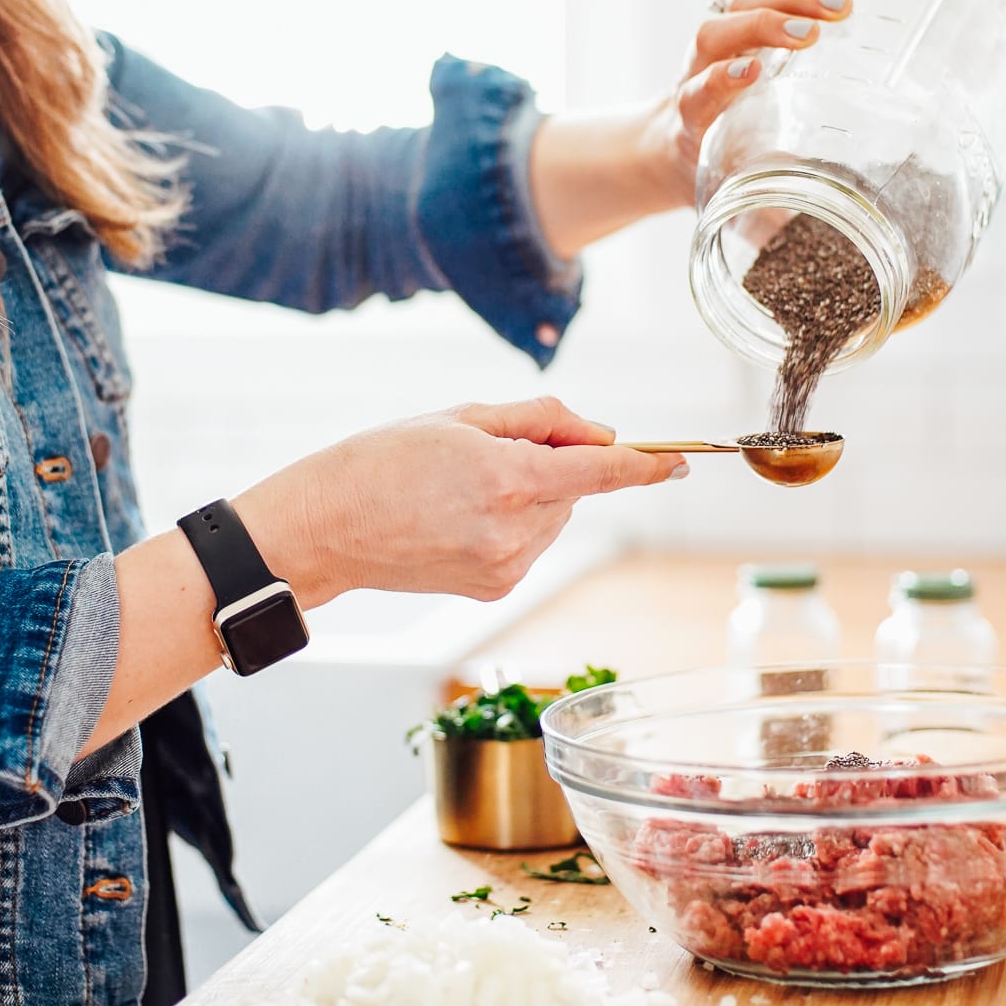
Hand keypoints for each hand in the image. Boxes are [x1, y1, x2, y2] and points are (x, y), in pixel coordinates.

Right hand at [234, 397, 683, 605]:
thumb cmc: (383, 461)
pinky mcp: (494, 588)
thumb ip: (541, 420)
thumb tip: (600, 434)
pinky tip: (459, 519)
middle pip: (575, 490)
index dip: (647, 465)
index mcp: (512, 479)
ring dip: (531, 496)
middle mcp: (517, 530)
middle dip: (555, 465)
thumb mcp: (463, 417)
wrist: (326, 529)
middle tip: (491, 451)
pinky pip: (528, 544)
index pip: (605, 472)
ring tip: (462, 489)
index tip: (679, 461)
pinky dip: (511, 525)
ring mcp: (507, 566)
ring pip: (554, 518)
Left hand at [642, 0, 853, 203]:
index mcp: (690, 116)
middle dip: (763, 27)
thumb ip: (758, 208)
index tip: (750, 73)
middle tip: (814, 35)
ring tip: (843, 3)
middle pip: (719, 32)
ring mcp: (720, 36)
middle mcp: (698, 67)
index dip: (719, 80)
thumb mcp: (725, 194)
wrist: (670, 140)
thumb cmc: (706, 169)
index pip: (697, 90)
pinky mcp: (741, 15)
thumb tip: (804, 230)